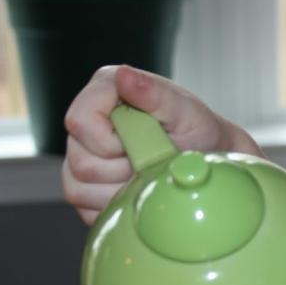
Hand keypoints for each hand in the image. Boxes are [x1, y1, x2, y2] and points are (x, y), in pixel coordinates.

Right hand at [61, 65, 260, 223]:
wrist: (207, 161)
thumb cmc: (200, 132)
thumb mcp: (186, 111)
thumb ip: (155, 93)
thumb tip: (124, 75)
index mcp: (104, 91)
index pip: (80, 122)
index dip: (112, 141)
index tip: (145, 143)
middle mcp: (86, 123)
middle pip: (80, 161)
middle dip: (124, 169)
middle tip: (155, 162)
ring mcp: (81, 156)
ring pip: (78, 189)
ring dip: (121, 190)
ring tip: (150, 177)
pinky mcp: (84, 188)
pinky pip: (85, 208)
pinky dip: (117, 206)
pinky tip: (140, 192)